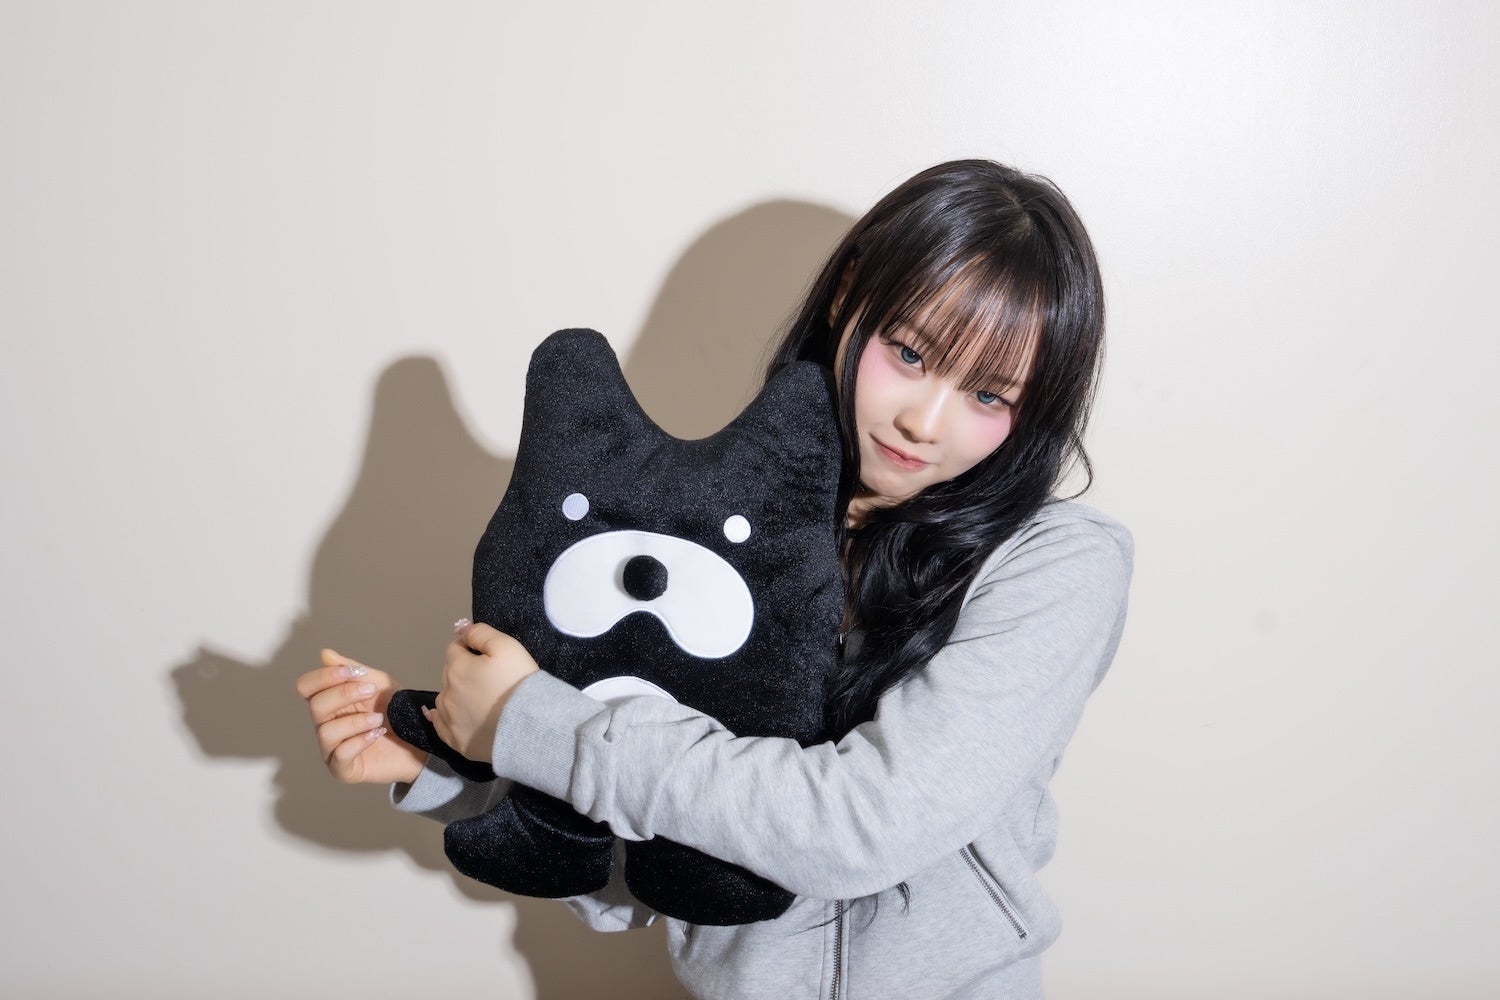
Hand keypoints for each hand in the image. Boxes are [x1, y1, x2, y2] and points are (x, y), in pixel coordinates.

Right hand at [296, 648, 426, 784]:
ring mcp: (332, 749)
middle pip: (315, 706)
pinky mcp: (344, 770)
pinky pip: (340, 755)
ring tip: (379, 718)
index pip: (306, 687)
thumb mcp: (379, 684)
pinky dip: (360, 741)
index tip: (353, 673)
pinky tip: (377, 733)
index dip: (324, 677)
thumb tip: (325, 654)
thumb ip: (353, 671)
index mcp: (330, 703)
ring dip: (356, 721)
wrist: (420, 740)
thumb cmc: (396, 712)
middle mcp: (325, 725)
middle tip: (371, 692)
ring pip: (326, 732)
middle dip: (344, 695)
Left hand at [426, 620, 539, 762]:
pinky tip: (450, 716)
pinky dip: (444, 719)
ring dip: (456, 694)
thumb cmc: (518, 683)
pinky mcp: (456, 741)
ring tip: (479, 699)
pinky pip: (441, 726)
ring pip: (445, 699)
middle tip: (489, 677)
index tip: (488, 655)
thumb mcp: (507, 647)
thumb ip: (481, 633)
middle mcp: (446, 692)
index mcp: (457, 667)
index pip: (456, 648)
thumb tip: (462, 629)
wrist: (528, 727)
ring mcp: (449, 719)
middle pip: (450, 673)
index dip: (471, 648)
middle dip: (464, 671)